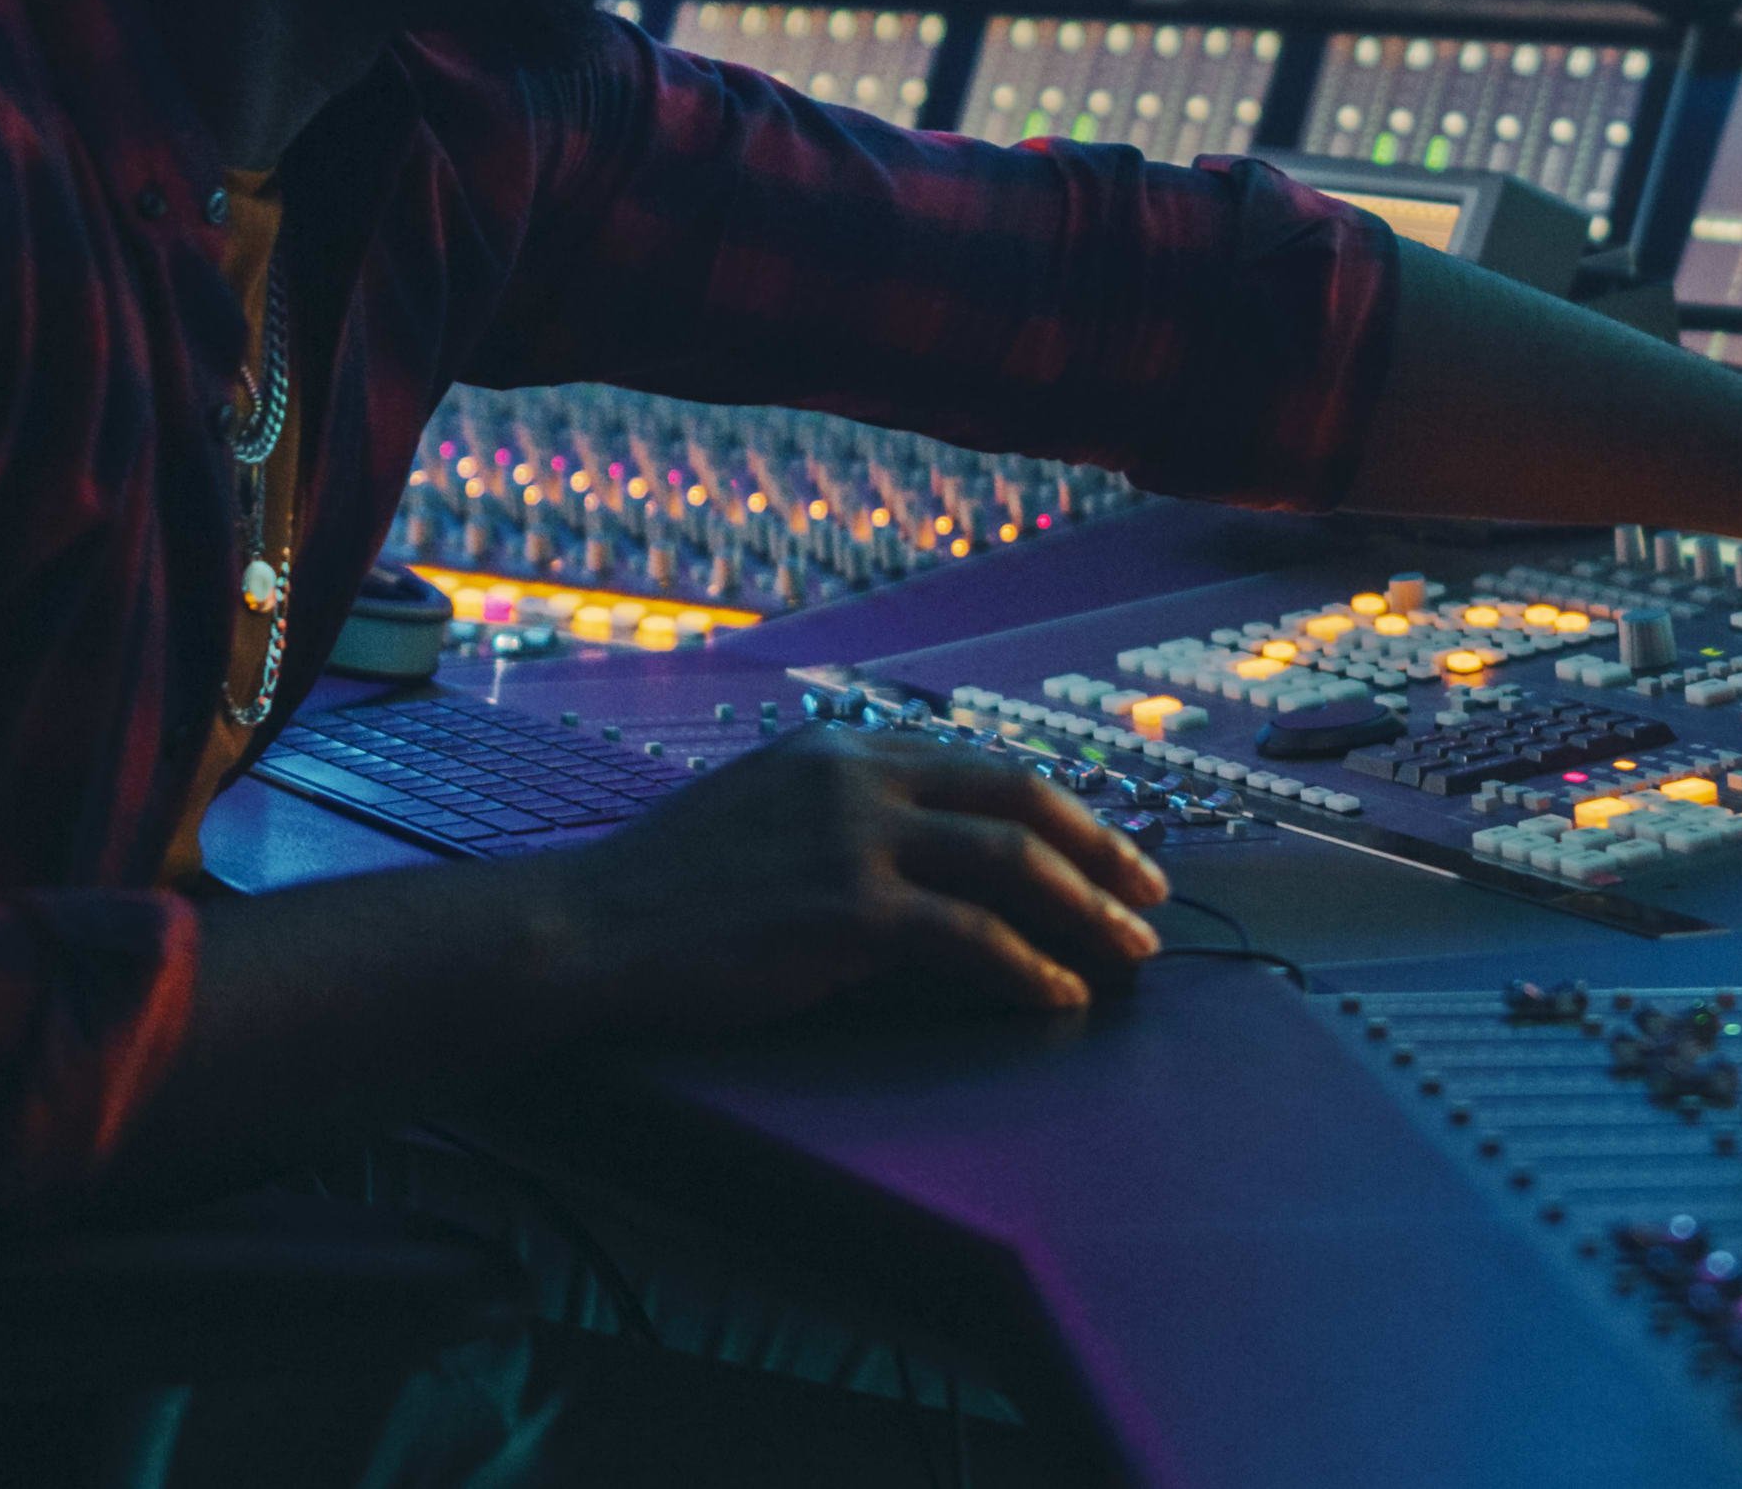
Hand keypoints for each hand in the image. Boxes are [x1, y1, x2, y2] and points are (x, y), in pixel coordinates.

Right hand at [544, 724, 1168, 1036]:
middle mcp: (860, 776)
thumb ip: (851, 806)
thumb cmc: (675, 886)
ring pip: (1014, 866)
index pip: (988, 762)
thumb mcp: (769, 805)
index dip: (1066, 806)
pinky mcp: (846, 912)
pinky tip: (1060, 997)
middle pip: (1022, 799)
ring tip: (1131, 956)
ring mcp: (855, 840)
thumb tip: (943, 847)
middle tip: (1151, 898)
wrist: (589, 928)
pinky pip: (972, 940)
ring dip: (1088, 914)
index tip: (1113, 846)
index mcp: (847, 745)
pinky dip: (1030, 970)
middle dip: (1103, 851)